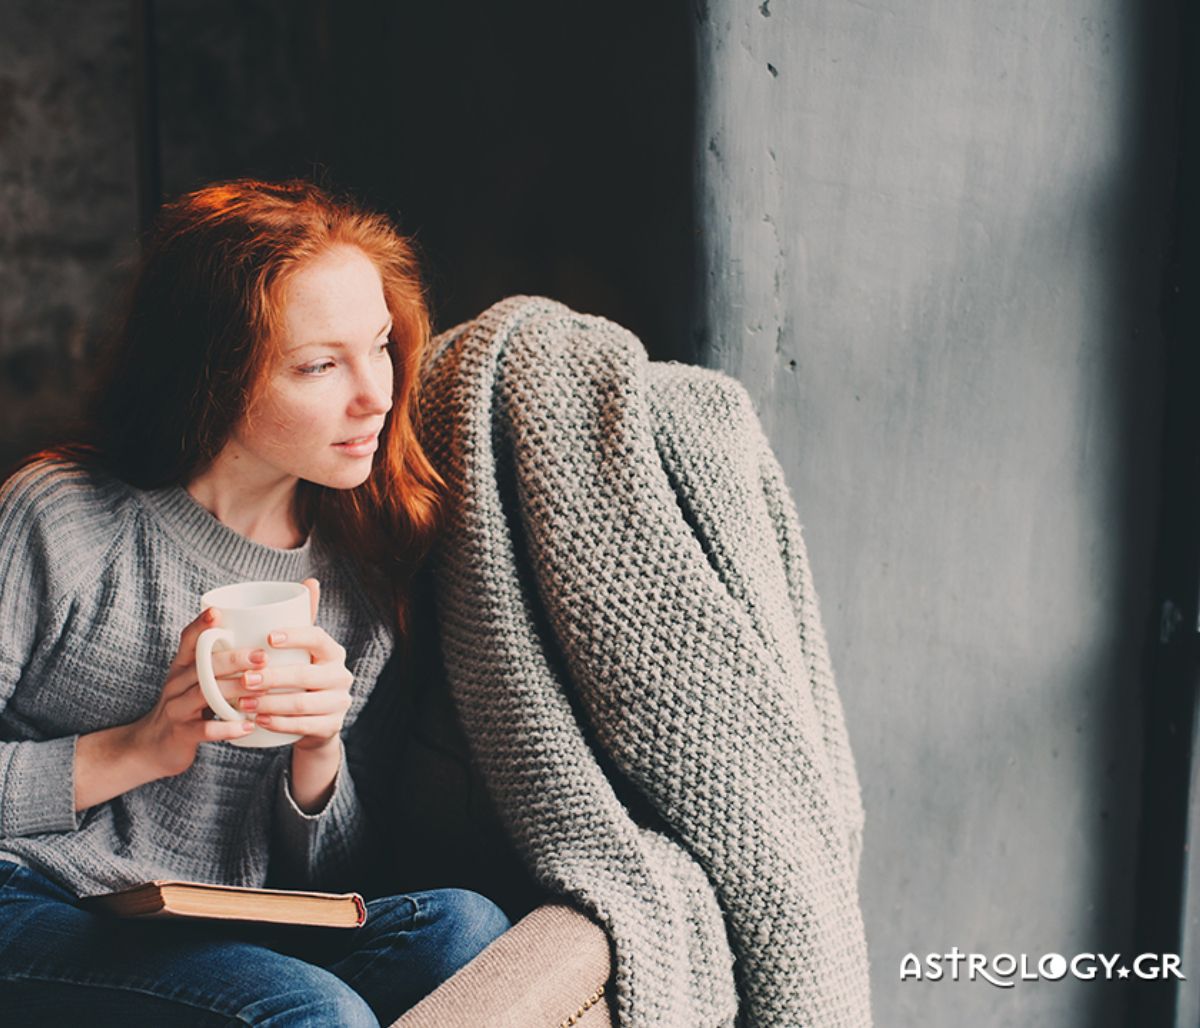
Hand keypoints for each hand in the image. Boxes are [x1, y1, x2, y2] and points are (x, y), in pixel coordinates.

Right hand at [129, 606, 262, 777]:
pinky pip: (204, 729)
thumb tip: (261, 642)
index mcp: (181, 667)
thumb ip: (218, 664)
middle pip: (202, 666)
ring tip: (263, 689)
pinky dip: (227, 728)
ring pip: (204, 694)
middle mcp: (175, 684)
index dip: (199, 626)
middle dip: (233, 659)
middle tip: (263, 656)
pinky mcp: (181, 733)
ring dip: (235, 690)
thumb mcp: (197, 682)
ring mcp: (176, 709)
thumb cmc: (187, 707)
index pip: (188, 641)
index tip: (216, 613)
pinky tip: (248, 726)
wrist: (152, 747)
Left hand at [238, 579, 353, 754]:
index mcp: (333, 652)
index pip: (317, 638)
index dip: (295, 636)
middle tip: (243, 678)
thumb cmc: (302, 675)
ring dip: (270, 702)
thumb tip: (310, 580)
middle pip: (307, 675)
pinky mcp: (331, 727)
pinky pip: (305, 726)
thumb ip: (303, 618)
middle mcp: (341, 676)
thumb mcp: (304, 648)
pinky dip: (279, 723)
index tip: (267, 638)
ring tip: (243, 702)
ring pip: (304, 703)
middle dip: (272, 677)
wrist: (316, 720)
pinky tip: (259, 720)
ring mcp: (339, 703)